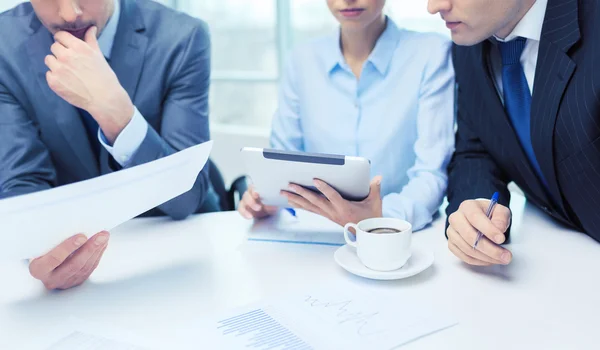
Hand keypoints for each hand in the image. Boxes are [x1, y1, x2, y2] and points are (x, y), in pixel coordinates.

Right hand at [29, 231, 109, 289]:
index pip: (53, 259)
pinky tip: (103, 244)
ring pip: (85, 267)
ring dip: (97, 250)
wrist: (43, 262)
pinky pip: (90, 268)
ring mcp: (65, 282)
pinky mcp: (76, 282)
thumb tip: (70, 222)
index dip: (68, 248)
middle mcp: (51, 279)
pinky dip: (98, 255)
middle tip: (100, 235)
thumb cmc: (41, 249)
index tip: (82, 236)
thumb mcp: (40, 245)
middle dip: (89, 248)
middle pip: (74, 265)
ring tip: (104, 236)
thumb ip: (51, 239)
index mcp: (38, 269)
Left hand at [44, 26, 133, 142]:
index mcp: (78, 47)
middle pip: (54, 46)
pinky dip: (56, 77)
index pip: (60, 35)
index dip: (64, 41)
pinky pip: (49, 74)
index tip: (67, 46)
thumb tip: (91, 28)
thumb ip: (91, 40)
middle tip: (71, 62)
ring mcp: (58, 69)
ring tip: (68, 72)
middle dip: (60, 52)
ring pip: (49, 59)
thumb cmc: (104, 77)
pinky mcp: (54, 82)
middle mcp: (66, 56)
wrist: (104, 98)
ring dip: (56, 64)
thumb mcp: (98, 55)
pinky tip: (67, 82)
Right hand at [238, 186, 278, 218]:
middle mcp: (250, 192)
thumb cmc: (272, 202)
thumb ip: (273, 201)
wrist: (270, 210)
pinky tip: (249, 217)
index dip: (254, 190)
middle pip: (247, 194)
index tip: (257, 194)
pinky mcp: (244, 207)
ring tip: (255, 212)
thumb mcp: (275, 201)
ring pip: (243, 201)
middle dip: (252, 201)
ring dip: (249, 207)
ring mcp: (246, 200)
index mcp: (258, 188)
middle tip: (258, 207)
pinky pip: (241, 209)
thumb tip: (272, 204)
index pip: (254, 187)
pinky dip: (244, 213)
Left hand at [282, 176, 382, 226]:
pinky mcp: (326, 215)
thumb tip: (378, 177)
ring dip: (296, 199)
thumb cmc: (371, 217)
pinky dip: (300, 204)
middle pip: (315, 201)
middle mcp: (333, 212)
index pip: (332, 196)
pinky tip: (290, 200)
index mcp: (344, 208)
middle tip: (290, 184)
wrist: (367, 234)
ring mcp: (328, 214)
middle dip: (301, 192)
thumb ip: (375, 188)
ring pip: (309, 206)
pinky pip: (310, 209)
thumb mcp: (375, 202)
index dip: (324, 188)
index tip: (315, 179)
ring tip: (284, 192)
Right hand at [447, 199, 512, 265]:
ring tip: (501, 259)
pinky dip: (479, 261)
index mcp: (467, 206)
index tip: (501, 239)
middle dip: (489, 249)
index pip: (475, 218)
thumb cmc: (489, 215)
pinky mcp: (452, 244)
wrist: (479, 219)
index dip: (488, 230)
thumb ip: (501, 218)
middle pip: (469, 236)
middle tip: (505, 256)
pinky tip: (490, 260)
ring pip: (467, 249)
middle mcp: (456, 218)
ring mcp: (451, 232)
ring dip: (486, 257)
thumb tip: (499, 229)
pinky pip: (464, 257)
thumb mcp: (500, 211)